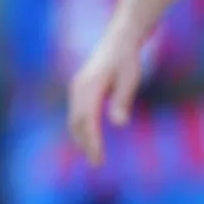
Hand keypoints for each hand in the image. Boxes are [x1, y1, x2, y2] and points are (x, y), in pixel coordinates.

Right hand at [67, 31, 145, 166]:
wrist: (119, 40)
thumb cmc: (127, 60)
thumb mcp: (129, 79)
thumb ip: (122, 100)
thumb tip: (118, 124)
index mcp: (89, 87)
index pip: (87, 121)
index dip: (92, 142)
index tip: (99, 158)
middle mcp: (78, 88)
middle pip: (77, 122)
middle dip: (85, 144)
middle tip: (97, 163)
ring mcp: (77, 88)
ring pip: (74, 118)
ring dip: (81, 137)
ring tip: (94, 154)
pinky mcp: (79, 88)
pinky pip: (76, 112)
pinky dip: (81, 127)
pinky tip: (90, 137)